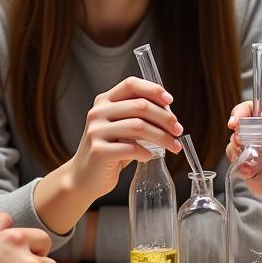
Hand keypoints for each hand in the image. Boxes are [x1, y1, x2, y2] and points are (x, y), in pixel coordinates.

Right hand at [68, 77, 182, 200]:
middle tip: (178, 130)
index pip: (131, 85)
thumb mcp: (119, 127)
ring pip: (139, 126)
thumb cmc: (108, 151)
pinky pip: (132, 148)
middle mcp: (98, 112)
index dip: (153, 90)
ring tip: (173, 146)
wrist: (83, 177)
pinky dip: (146, 153)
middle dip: (165, 118)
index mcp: (104, 101)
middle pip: (140, 106)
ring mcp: (96, 131)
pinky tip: (149, 156)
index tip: (170, 101)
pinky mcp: (99, 151)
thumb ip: (137, 116)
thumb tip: (169, 114)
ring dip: (162, 137)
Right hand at [226, 101, 261, 209]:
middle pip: (238, 126)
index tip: (238, 120)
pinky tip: (250, 170)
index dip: (241, 112)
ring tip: (245, 154)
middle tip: (240, 137)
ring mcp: (257, 154)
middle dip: (235, 129)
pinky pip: (239, 166)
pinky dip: (239, 166)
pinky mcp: (254, 173)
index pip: (252, 108)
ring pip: (234, 146)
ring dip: (235, 148)